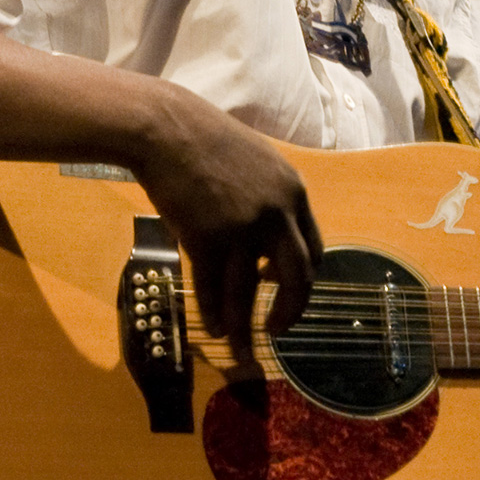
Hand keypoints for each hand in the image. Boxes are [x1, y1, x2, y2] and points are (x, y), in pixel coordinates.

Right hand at [133, 86, 321, 370]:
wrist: (165, 128)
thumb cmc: (206, 142)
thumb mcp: (258, 164)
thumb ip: (272, 200)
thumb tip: (271, 244)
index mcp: (294, 193)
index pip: (314, 249)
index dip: (302, 278)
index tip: (284, 292)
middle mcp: (276, 213)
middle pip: (297, 277)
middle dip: (290, 310)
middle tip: (277, 331)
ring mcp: (242, 227)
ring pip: (250, 292)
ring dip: (246, 328)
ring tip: (242, 352)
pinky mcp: (207, 238)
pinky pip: (213, 288)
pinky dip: (214, 313)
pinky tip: (215, 329)